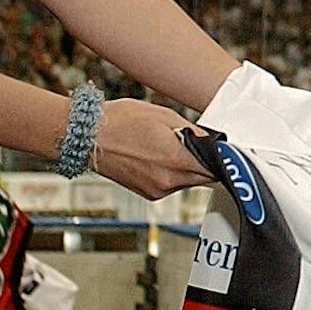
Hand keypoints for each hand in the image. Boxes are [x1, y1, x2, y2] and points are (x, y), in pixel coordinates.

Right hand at [93, 98, 214, 199]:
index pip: (215, 169)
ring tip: (171, 147)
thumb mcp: (165, 115)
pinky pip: (171, 185)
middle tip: (199, 146)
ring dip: (188, 168)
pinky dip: (172, 173)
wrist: (86, 137)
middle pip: (204, 178)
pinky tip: (159, 156)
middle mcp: (168, 182)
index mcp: (176, 161)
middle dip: (206, 163)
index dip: (222, 159)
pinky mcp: (148, 194)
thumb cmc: (120, 121)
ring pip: (188, 182)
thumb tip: (213, 142)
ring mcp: (157, 190)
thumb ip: (193, 132)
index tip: (224, 151)